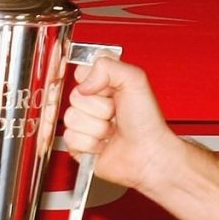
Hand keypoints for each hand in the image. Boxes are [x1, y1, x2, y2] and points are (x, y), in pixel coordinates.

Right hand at [61, 54, 183, 193]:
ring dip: (97, 127)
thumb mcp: (135, 79)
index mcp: (105, 83)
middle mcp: (93, 102)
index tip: (112, 90)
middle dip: (99, 108)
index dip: (95, 83)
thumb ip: (107, 66)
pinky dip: (90, 143)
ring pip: (71, 118)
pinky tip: (104, 144)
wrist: (147, 153)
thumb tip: (83, 83)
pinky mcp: (79, 144)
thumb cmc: (147, 121)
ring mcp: (85, 123)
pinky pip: (70, 137)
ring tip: (111, 130)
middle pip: (74, 96)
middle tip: (115, 114)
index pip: (81, 73)